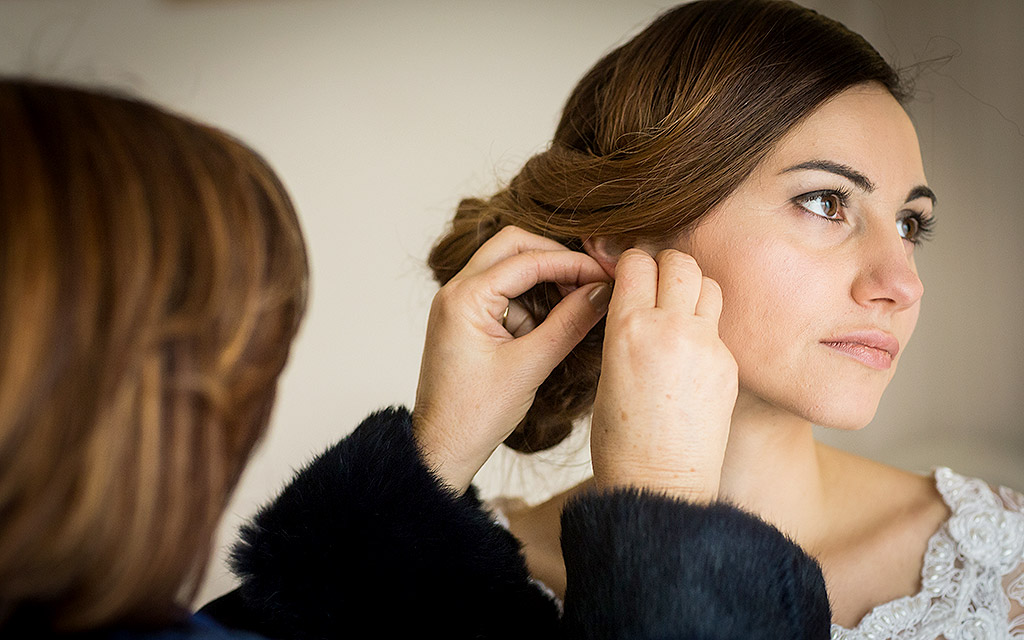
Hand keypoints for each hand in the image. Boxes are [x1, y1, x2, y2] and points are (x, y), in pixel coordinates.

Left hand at [413, 226, 611, 492]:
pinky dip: (531, 300)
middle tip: (590, 281)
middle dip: (555, 259)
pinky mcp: (467, 319)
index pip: (528, 259)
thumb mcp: (531, 366)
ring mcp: (459, 303)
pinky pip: (503, 292)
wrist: (442, 448)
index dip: (573, 264)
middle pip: (513, 246)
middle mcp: (456, 291)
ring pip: (508, 266)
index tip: (606, 275)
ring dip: (543, 280)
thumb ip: (570, 323)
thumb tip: (604, 291)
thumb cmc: (474, 415)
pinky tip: (552, 325)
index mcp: (464, 298)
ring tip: (575, 308)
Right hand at [590, 249, 737, 501]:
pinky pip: (719, 326)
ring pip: (708, 284)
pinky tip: (691, 351)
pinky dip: (705, 327)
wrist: (660, 485)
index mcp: (629, 328)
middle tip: (658, 281)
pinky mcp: (729, 365)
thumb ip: (625, 328)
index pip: (637, 262)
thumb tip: (637, 300)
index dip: (632, 262)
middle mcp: (671, 328)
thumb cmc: (620, 439)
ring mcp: (706, 345)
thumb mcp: (608, 371)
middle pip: (680, 262)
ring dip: (693, 288)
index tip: (630, 272)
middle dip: (666, 264)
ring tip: (680, 309)